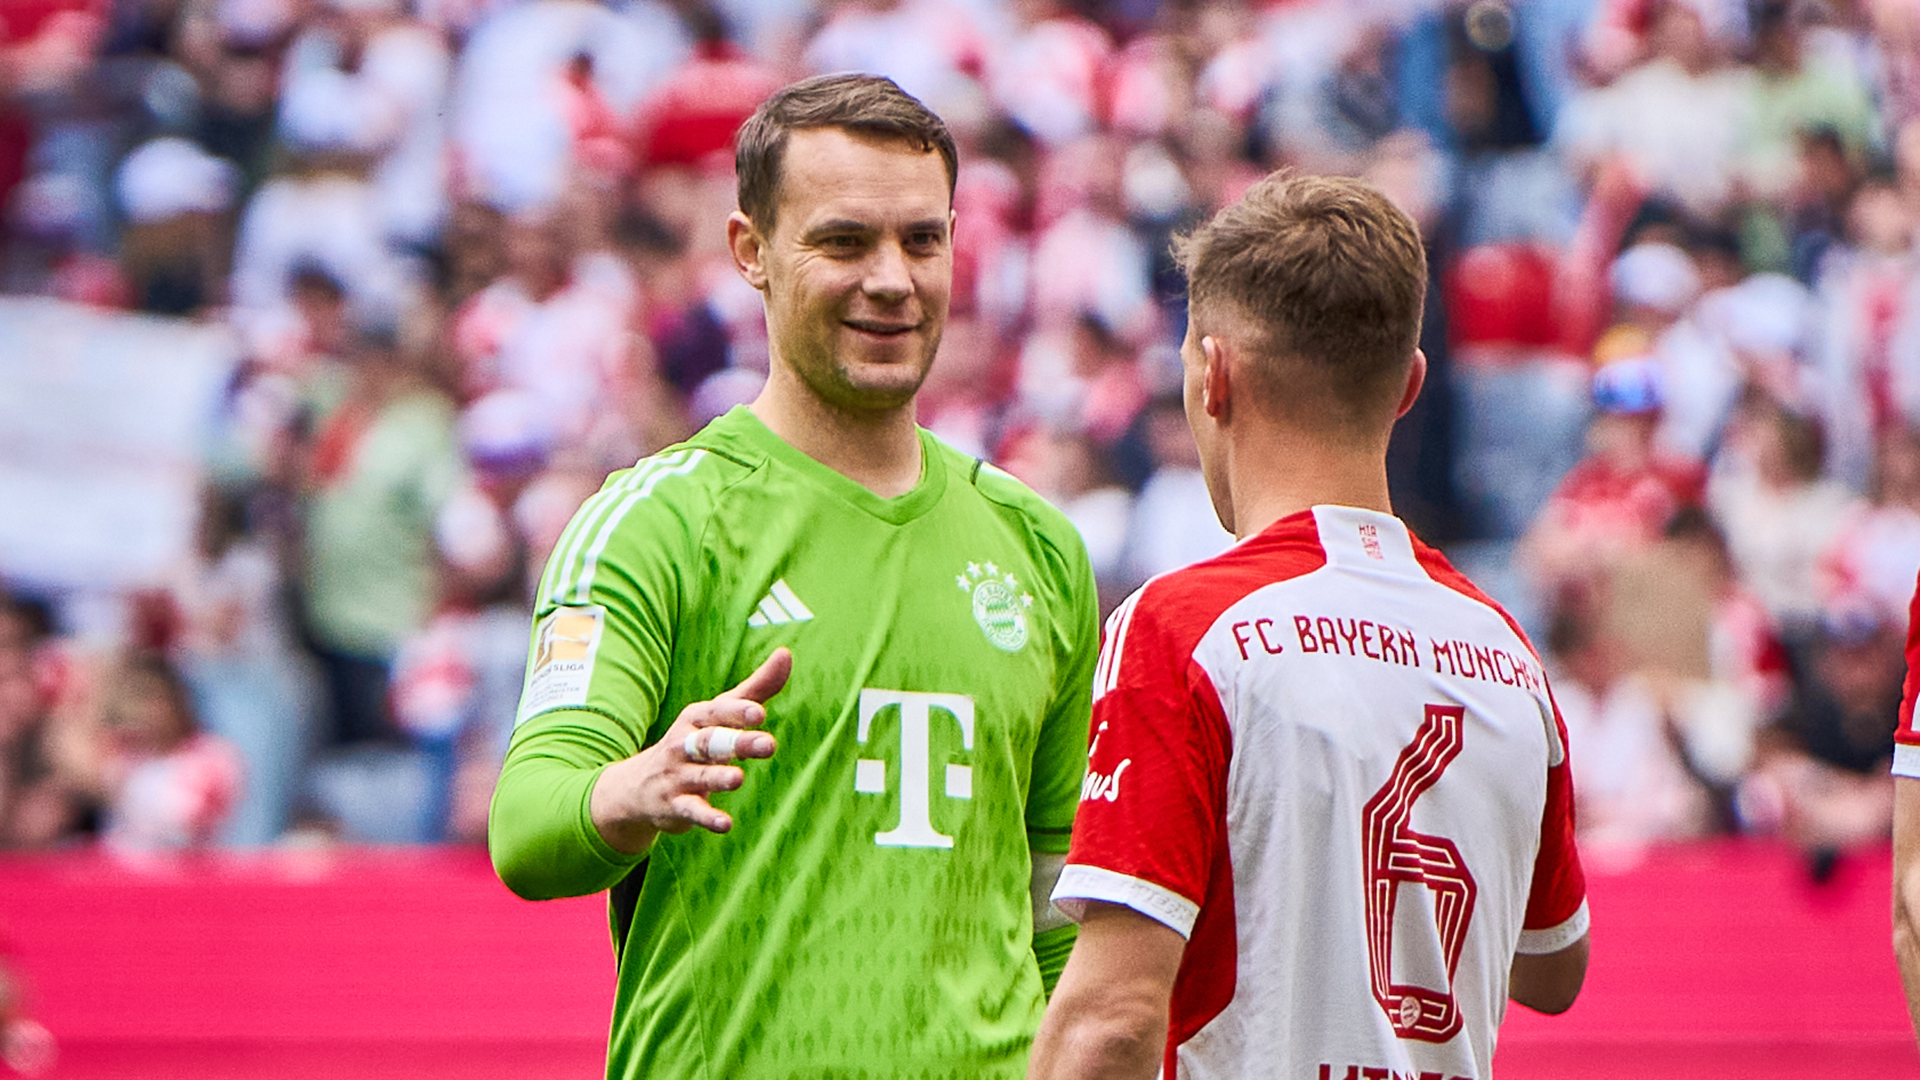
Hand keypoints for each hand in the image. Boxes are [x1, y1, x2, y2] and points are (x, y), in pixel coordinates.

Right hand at [590, 648, 790, 854]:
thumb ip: (756, 688)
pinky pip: (692, 811)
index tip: (760, 712)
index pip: (717, 711)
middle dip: (737, 742)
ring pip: (700, 776)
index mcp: (697, 718)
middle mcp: (685, 744)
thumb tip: (786, 654)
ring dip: (718, 778)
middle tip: (768, 744)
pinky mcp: (676, 806)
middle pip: (711, 741)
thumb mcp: (720, 714)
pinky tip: (725, 824)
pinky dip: (707, 818)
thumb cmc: (694, 742)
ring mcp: (678, 776)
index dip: (738, 712)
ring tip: (738, 779)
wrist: (637, 787)